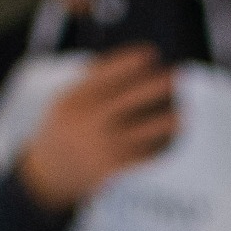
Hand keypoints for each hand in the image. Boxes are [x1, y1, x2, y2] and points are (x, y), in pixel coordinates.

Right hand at [16, 48, 178, 209]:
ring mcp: (101, 148)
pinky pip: (142, 156)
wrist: (45, 177)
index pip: (104, 76)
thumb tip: (129, 62)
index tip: (152, 53)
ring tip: (185, 113)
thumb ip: (90, 83)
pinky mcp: (112, 171)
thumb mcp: (64, 102)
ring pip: (142, 132)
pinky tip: (173, 139)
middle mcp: (87, 123)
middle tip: (178, 76)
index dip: (130, 63)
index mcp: (74, 101)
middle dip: (156, 87)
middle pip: (128, 100)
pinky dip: (160, 147)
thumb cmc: (62, 131)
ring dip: (167, 122)